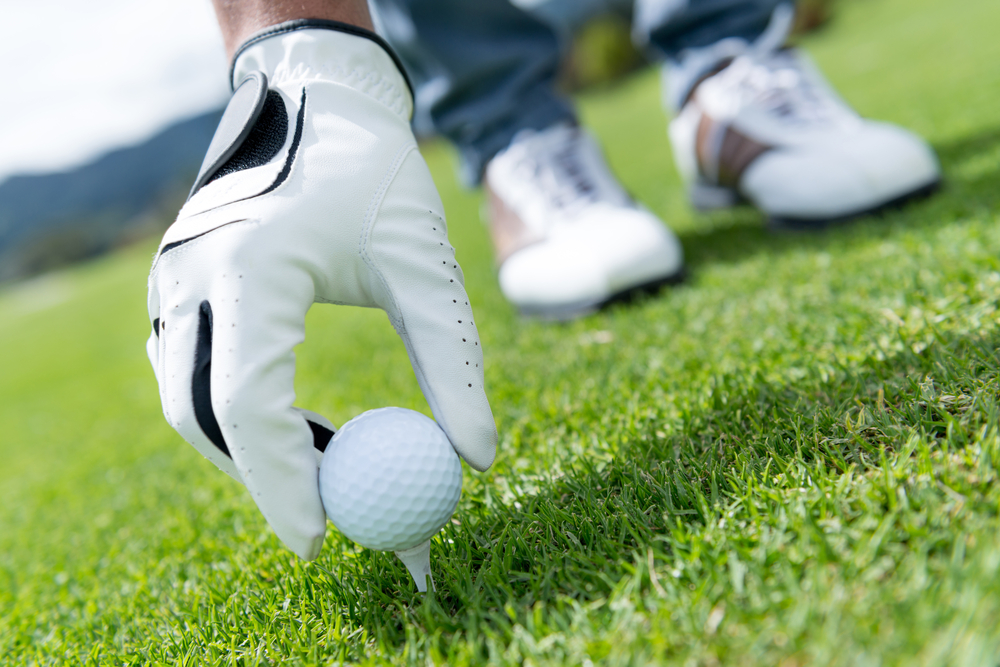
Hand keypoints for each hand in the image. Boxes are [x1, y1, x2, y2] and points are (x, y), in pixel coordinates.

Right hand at [146, 22, 496, 559]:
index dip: (282, 482)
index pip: (248, 402)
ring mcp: (172, 280)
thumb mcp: (424, 263)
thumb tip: (474, 459)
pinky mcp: (179, 283)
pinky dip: (242, 413)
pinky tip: (303, 428)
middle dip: (265, 477)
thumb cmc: (374, 173)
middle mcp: (191, 277)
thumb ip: (452, 361)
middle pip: (205, 415)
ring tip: (331, 470)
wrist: (315, 96)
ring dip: (253, 448)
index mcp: (249, 268)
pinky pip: (195, 371)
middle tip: (333, 517)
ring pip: (191, 399)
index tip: (323, 541)